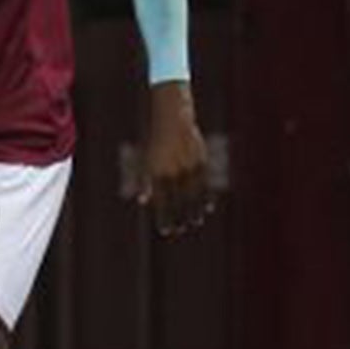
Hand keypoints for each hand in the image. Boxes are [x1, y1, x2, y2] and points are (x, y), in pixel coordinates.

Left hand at [140, 81, 212, 235]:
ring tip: (193, 224)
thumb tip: (142, 202)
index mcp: (156, 170)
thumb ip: (144, 181)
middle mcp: (173, 169)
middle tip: (178, 232)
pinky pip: (204, 182)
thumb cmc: (154, 139)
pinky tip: (207, 208)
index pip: (161, 201)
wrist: (172, 116)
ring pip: (192, 193)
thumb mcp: (144, 158)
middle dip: (177, 217)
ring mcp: (188, 165)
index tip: (165, 231)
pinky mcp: (200, 160)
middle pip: (176, 200)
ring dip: (193, 210)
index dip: (163, 217)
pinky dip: (205, 196)